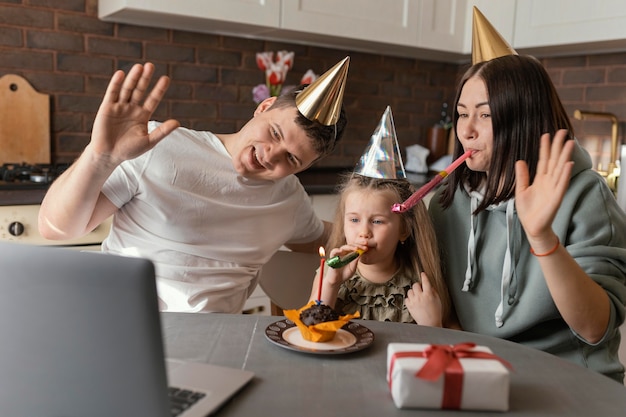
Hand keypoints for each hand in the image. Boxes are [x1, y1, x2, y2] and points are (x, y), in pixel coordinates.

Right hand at [90, 62, 179, 165]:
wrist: (109, 155)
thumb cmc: (129, 150)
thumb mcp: (149, 141)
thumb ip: (162, 131)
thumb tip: (178, 122)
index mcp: (143, 115)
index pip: (153, 99)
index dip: (159, 89)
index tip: (166, 78)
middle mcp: (131, 108)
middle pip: (140, 90)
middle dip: (145, 79)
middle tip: (151, 66)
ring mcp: (119, 107)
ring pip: (127, 90)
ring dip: (132, 78)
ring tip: (139, 67)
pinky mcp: (107, 108)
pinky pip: (112, 94)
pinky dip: (116, 84)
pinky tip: (121, 74)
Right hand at [324, 244, 363, 284]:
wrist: (337, 281)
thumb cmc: (344, 274)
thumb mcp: (353, 268)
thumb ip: (356, 261)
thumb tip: (361, 253)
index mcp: (349, 254)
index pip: (355, 247)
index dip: (361, 245)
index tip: (367, 245)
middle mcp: (343, 253)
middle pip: (350, 245)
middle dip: (358, 244)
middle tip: (365, 244)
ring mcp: (338, 255)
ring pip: (344, 247)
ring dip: (350, 247)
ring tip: (357, 248)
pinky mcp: (332, 258)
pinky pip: (333, 252)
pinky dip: (337, 250)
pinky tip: (342, 251)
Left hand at [405, 272, 442, 326]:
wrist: (430, 324)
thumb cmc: (435, 313)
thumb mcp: (438, 300)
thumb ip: (433, 291)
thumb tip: (429, 285)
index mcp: (429, 294)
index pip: (425, 282)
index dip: (424, 276)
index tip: (423, 274)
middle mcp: (420, 297)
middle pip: (415, 284)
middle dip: (418, 286)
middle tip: (421, 289)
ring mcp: (414, 301)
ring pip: (410, 291)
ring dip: (413, 292)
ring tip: (417, 297)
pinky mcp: (409, 306)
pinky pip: (407, 298)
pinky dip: (410, 299)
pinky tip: (414, 302)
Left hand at [515, 130, 573, 250]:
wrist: (532, 227)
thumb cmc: (528, 210)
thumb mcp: (521, 190)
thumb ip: (522, 176)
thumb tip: (520, 160)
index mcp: (540, 179)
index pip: (543, 159)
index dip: (545, 147)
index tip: (546, 135)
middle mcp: (549, 181)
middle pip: (554, 160)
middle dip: (558, 146)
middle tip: (562, 131)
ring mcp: (554, 188)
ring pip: (561, 169)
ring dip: (565, 156)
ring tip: (569, 143)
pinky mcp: (556, 198)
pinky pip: (562, 184)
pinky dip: (565, 175)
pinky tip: (568, 164)